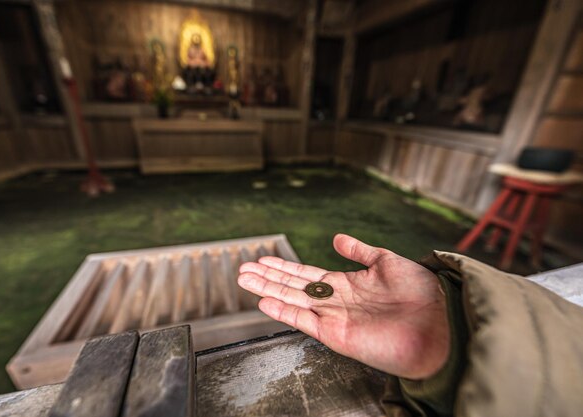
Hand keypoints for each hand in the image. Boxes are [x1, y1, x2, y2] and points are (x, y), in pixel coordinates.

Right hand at [238, 234, 449, 378]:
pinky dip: (284, 312)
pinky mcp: (337, 335)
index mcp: (346, 284)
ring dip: (267, 290)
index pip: (306, 273)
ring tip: (244, 280)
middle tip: (242, 269)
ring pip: (292, 301)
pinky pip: (304, 321)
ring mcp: (334, 318)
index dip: (284, 266)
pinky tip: (266, 302)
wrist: (440, 323)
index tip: (262, 258)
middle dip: (267, 277)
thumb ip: (360, 251)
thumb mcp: (387, 262)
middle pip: (293, 286)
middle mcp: (336, 301)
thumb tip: (337, 238)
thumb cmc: (421, 293)